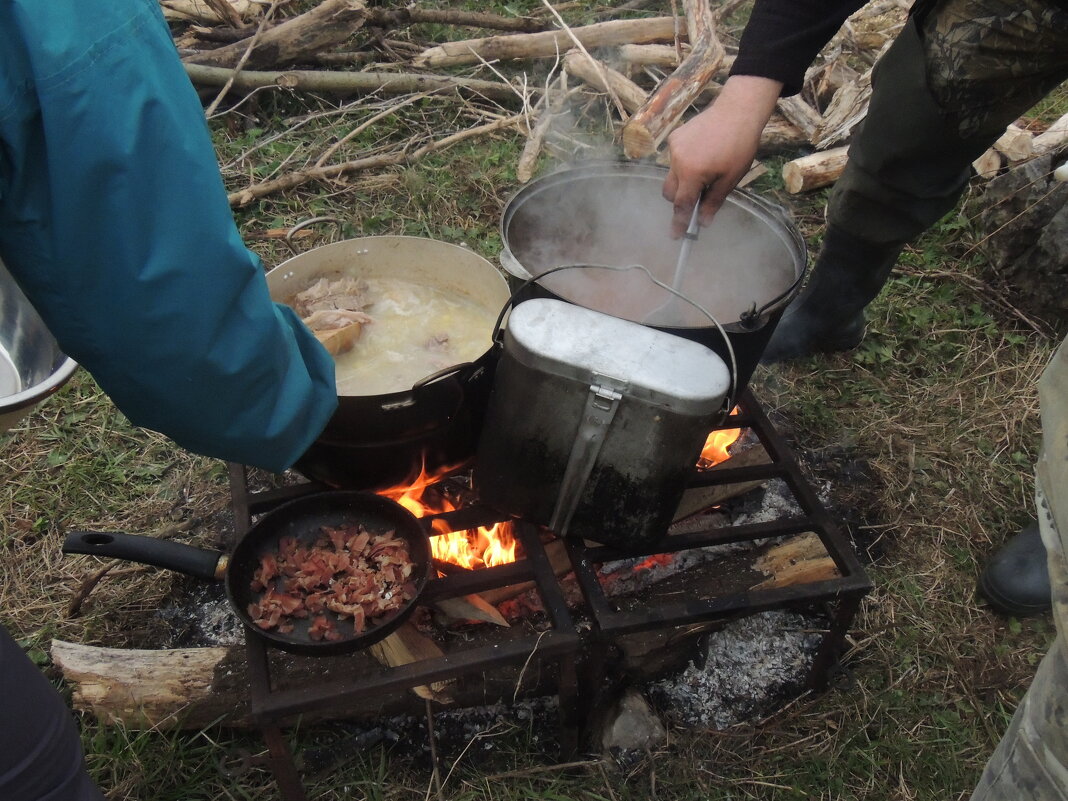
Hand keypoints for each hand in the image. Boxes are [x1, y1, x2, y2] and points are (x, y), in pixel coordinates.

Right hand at [662, 75, 782, 236]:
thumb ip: (714, 201)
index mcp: (692, 174)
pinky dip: (684, 164)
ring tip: (706, 170)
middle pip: (670, 192)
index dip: (679, 222)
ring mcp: (674, 148)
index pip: (681, 205)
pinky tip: (702, 154)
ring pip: (672, 175)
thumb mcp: (730, 179)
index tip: (676, 236)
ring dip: (684, 181)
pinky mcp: (675, 137)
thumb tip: (703, 222)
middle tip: (698, 199)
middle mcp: (677, 162)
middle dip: (680, 200)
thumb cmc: (739, 146)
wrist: (737, 111)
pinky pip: (674, 159)